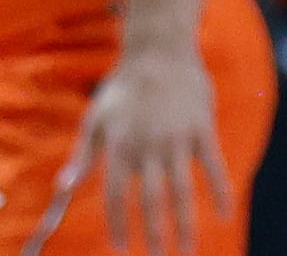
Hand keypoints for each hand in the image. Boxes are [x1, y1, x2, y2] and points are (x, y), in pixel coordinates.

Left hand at [66, 41, 225, 255]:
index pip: (115, 192)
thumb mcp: (95, 118)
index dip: (118, 223)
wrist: (158, 52)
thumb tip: (62, 187)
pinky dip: (220, 191)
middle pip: (151, 199)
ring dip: (186, 223)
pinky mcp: (202, 130)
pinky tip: (223, 215)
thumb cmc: (122, 90)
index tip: (121, 249)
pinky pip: (214, 166)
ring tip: (188, 249)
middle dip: (154, 234)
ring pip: (183, 190)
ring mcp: (176, 138)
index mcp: (118, 143)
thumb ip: (82, 155)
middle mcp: (146, 144)